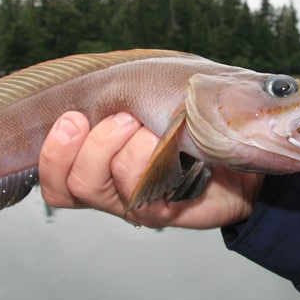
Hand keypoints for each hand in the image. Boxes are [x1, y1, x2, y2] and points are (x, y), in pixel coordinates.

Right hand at [38, 111, 262, 228]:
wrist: (246, 137)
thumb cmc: (196, 110)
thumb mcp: (154, 87)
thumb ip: (121, 92)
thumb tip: (96, 93)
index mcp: (99, 160)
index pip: (56, 180)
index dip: (54, 154)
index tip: (74, 118)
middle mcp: (113, 188)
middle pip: (74, 185)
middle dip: (95, 145)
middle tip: (126, 118)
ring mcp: (138, 204)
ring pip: (106, 189)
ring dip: (131, 151)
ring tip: (158, 129)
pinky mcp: (165, 213)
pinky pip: (143, 198)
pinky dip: (155, 163)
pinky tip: (177, 148)